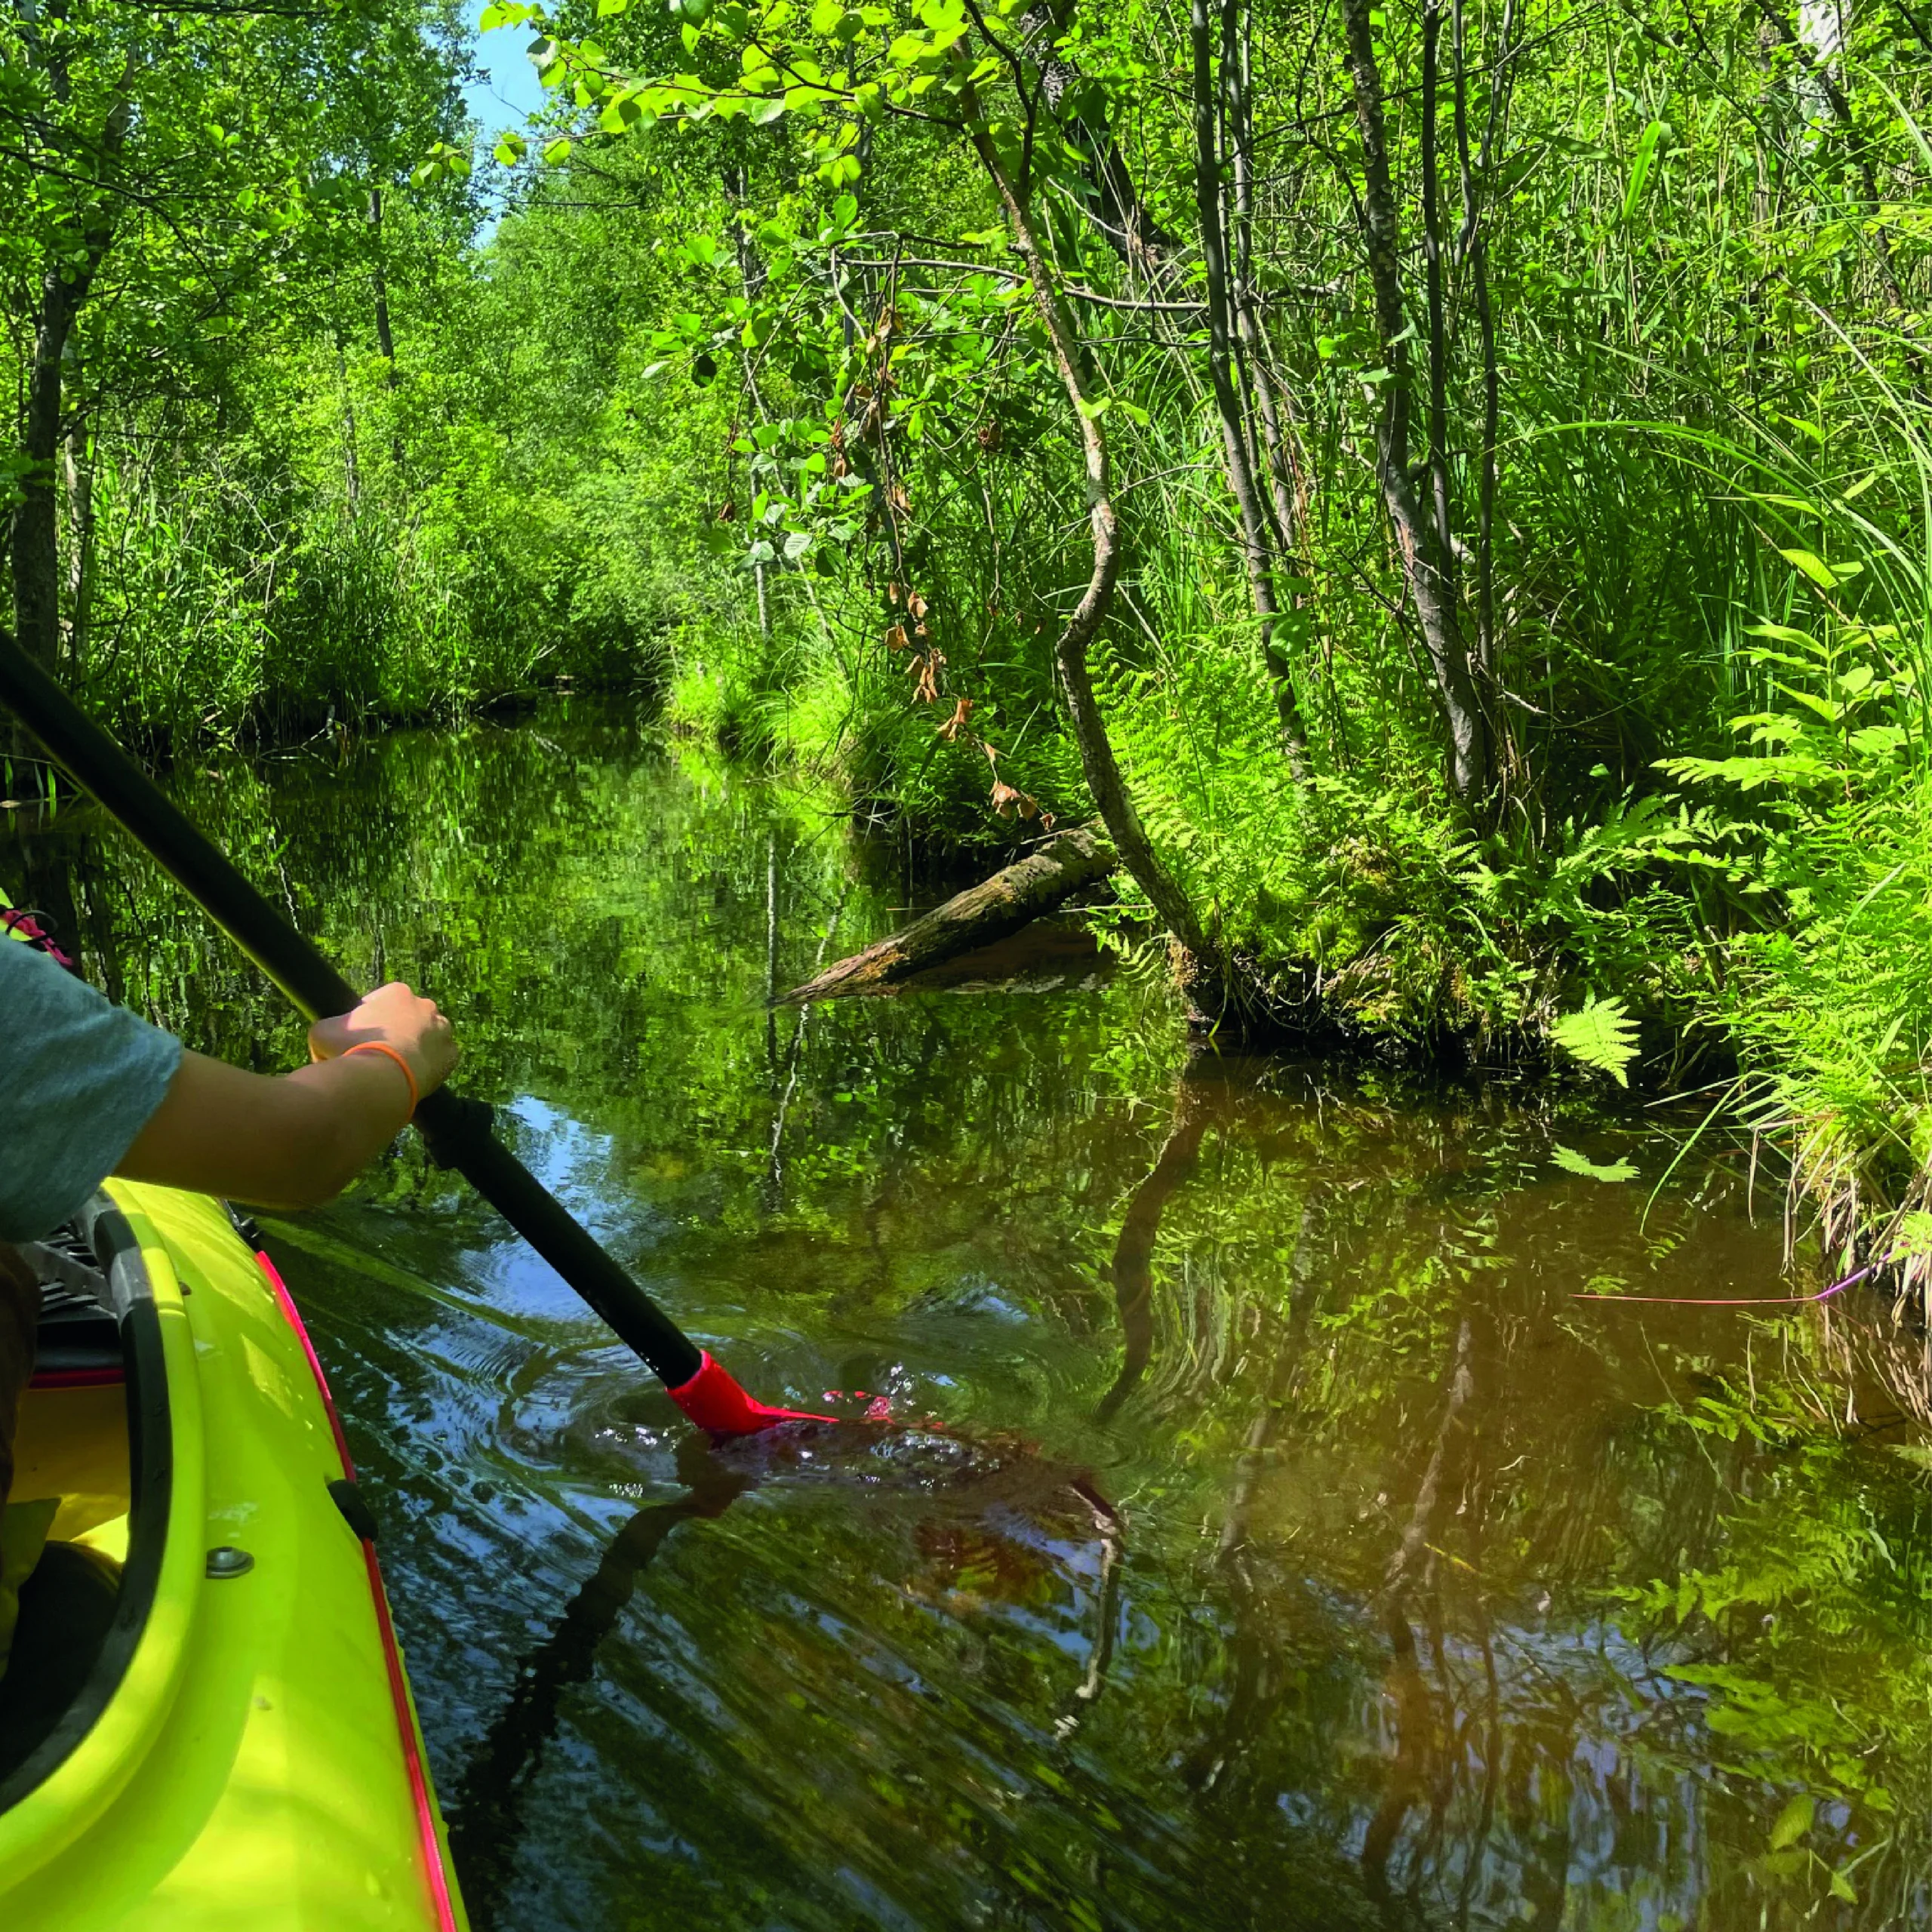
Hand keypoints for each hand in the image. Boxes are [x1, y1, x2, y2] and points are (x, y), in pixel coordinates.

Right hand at [308, 982, 457, 1098]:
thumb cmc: (351, 1049)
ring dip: (415, 1047)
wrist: (381, 1080)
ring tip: (398, 1067)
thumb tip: (327, 1042)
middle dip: (396, 1031)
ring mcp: (443, 1030)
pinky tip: (413, 1077)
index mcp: (397, 992)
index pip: (381, 1001)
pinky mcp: (452, 1056)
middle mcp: (426, 1006)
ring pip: (428, 1036)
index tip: (360, 1037)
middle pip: (408, 1017)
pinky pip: (440, 1059)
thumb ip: (329, 1028)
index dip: (368, 1019)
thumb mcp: (322, 1031)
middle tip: (379, 1053)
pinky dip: (429, 1067)